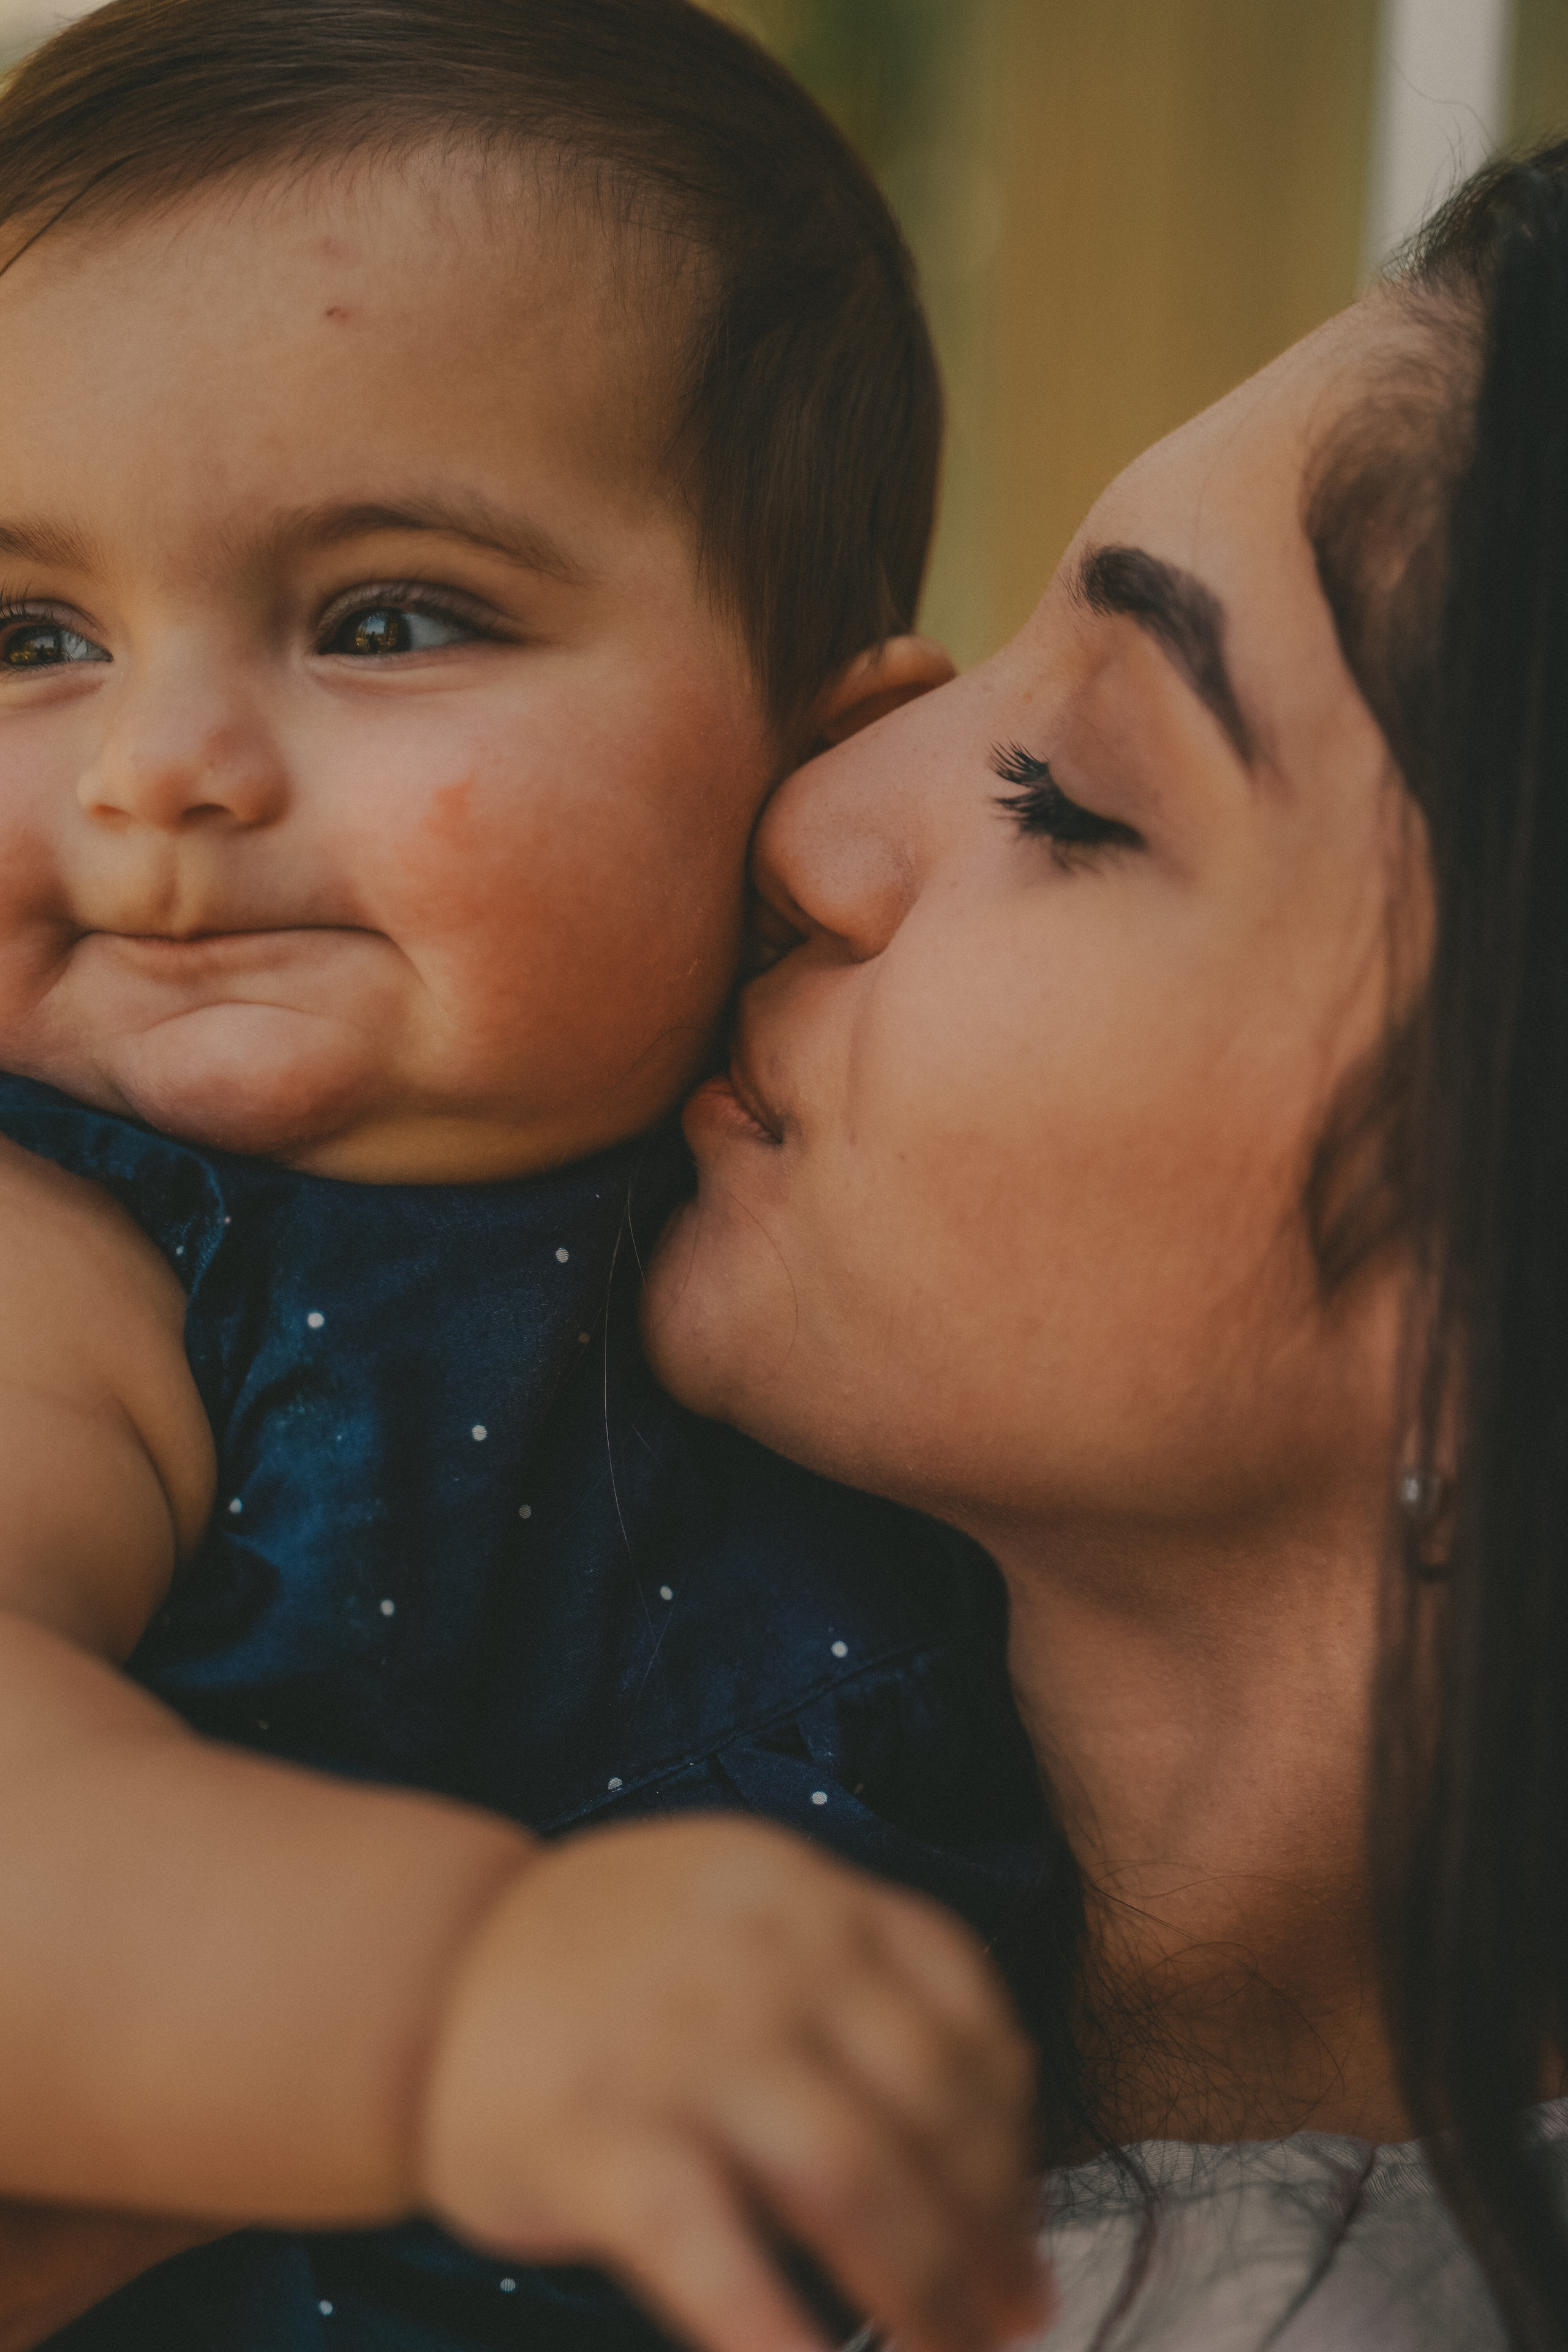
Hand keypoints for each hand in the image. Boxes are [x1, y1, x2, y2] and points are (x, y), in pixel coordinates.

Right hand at [417, 1816, 1050, 2351]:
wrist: (431, 1967)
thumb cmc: (618, 1963)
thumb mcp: (750, 1912)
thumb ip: (861, 1983)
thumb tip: (1002, 2133)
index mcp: (808, 1896)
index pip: (965, 2017)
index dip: (1017, 2136)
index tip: (1026, 2218)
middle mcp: (760, 1959)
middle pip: (929, 2108)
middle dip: (991, 2232)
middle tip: (1017, 2317)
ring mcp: (677, 2046)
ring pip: (851, 2178)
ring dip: (926, 2289)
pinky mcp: (596, 2140)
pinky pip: (711, 2253)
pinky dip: (777, 2336)